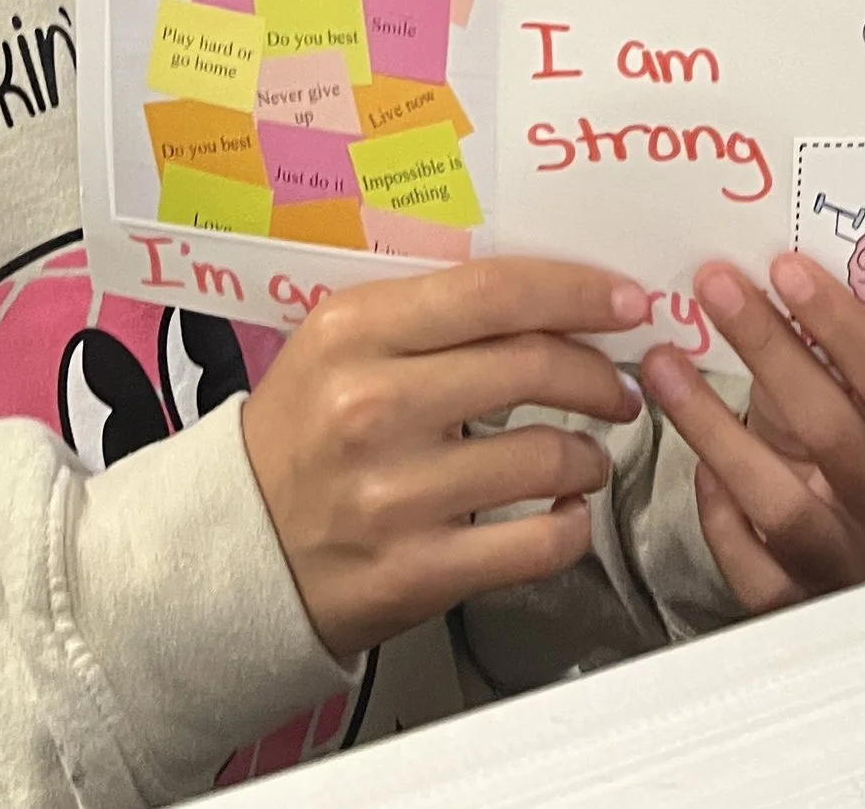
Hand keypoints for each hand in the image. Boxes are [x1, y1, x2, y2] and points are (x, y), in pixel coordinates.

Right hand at [239, 259, 649, 657]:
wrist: (240, 544)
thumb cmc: (303, 432)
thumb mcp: (341, 343)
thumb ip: (429, 313)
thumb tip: (546, 300)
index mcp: (353, 331)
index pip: (492, 293)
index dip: (576, 293)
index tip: (624, 302)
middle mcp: (372, 407)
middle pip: (530, 368)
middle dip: (597, 374)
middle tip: (616, 386)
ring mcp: (395, 494)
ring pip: (544, 457)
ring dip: (588, 454)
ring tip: (585, 455)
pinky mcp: (416, 571)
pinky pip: (535, 545)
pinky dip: (571, 527)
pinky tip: (565, 514)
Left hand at [639, 253, 864, 613]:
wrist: (833, 543)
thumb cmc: (839, 448)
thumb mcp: (849, 398)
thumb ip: (828, 349)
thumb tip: (771, 263)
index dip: (842, 326)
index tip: (785, 268)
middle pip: (835, 434)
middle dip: (769, 350)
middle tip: (715, 288)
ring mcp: (852, 568)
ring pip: (782, 505)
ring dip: (714, 426)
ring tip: (664, 364)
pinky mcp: (797, 607)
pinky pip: (750, 566)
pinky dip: (718, 513)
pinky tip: (696, 470)